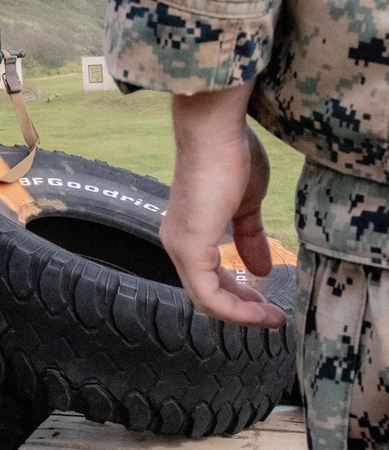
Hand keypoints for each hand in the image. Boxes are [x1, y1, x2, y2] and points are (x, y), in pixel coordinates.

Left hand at [160, 82, 285, 328]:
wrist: (215, 131)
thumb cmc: (230, 156)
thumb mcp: (246, 205)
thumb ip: (250, 238)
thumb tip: (260, 269)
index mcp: (188, 231)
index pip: (207, 277)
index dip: (237, 295)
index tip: (267, 303)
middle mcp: (176, 242)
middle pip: (204, 293)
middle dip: (240, 309)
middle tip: (271, 316)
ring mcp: (180, 246)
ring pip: (205, 298)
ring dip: (240, 313)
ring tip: (271, 318)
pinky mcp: (190, 247)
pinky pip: (207, 293)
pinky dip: (234, 308)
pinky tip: (259, 310)